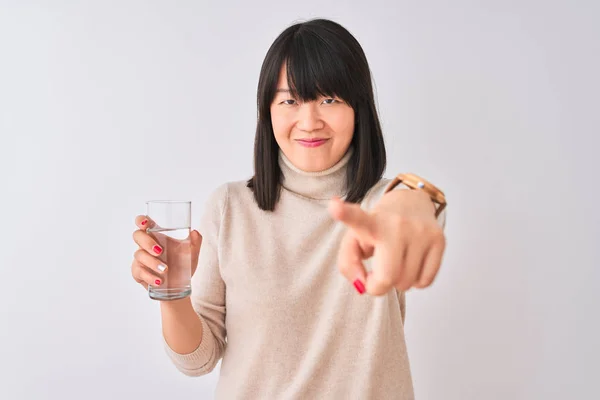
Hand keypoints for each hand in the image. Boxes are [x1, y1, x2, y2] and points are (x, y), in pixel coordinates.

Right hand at [130, 215, 201, 289]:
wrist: (180, 286)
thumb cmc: (183, 265)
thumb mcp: (192, 253)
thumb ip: (195, 241)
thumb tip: (195, 232)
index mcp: (157, 236)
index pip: (143, 223)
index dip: (141, 220)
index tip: (146, 223)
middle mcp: (146, 245)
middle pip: (137, 236)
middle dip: (147, 242)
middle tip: (160, 251)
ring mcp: (141, 259)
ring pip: (139, 255)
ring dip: (152, 262)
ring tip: (165, 270)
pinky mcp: (138, 272)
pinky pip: (138, 271)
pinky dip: (149, 276)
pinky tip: (159, 281)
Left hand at [329, 191, 445, 294]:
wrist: (410, 204)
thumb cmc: (377, 229)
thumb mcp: (354, 241)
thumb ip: (349, 266)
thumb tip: (363, 286)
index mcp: (371, 223)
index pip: (357, 219)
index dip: (344, 214)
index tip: (334, 206)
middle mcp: (398, 225)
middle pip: (388, 277)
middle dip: (379, 285)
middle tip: (376, 273)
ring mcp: (421, 232)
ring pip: (407, 283)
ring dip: (398, 281)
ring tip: (396, 261)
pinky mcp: (439, 240)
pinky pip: (424, 282)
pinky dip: (415, 281)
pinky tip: (411, 263)